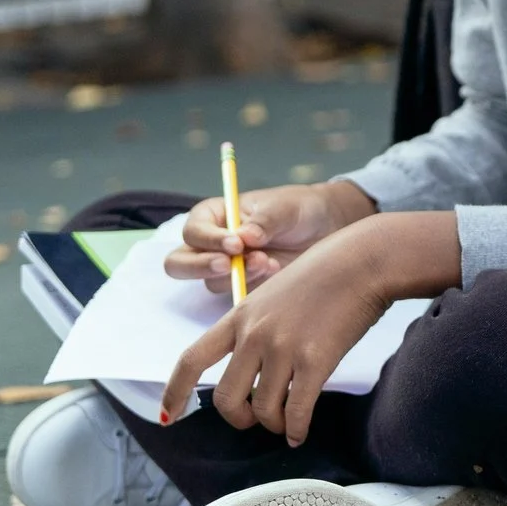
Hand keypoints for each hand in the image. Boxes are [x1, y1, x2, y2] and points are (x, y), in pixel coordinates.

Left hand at [159, 212, 453, 444]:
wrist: (364, 261)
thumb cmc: (328, 272)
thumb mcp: (276, 291)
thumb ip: (259, 324)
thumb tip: (257, 365)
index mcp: (240, 316)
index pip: (193, 359)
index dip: (175, 392)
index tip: (168, 415)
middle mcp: (254, 334)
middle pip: (225, 398)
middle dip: (238, 419)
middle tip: (255, 421)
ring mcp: (282, 349)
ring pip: (262, 410)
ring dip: (274, 425)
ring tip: (286, 424)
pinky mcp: (314, 361)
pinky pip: (296, 412)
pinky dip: (296, 430)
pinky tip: (301, 433)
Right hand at [166, 180, 375, 288]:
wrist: (326, 230)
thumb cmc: (299, 209)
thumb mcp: (284, 208)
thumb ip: (264, 221)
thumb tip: (244, 237)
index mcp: (213, 216)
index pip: (192, 231)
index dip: (208, 240)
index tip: (235, 244)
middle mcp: (211, 245)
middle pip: (179, 264)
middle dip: (201, 267)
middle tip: (230, 265)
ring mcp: (225, 270)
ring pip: (212, 282)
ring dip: (238, 275)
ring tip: (269, 262)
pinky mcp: (244, 289)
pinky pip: (236, 297)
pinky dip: (252, 288)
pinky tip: (275, 272)